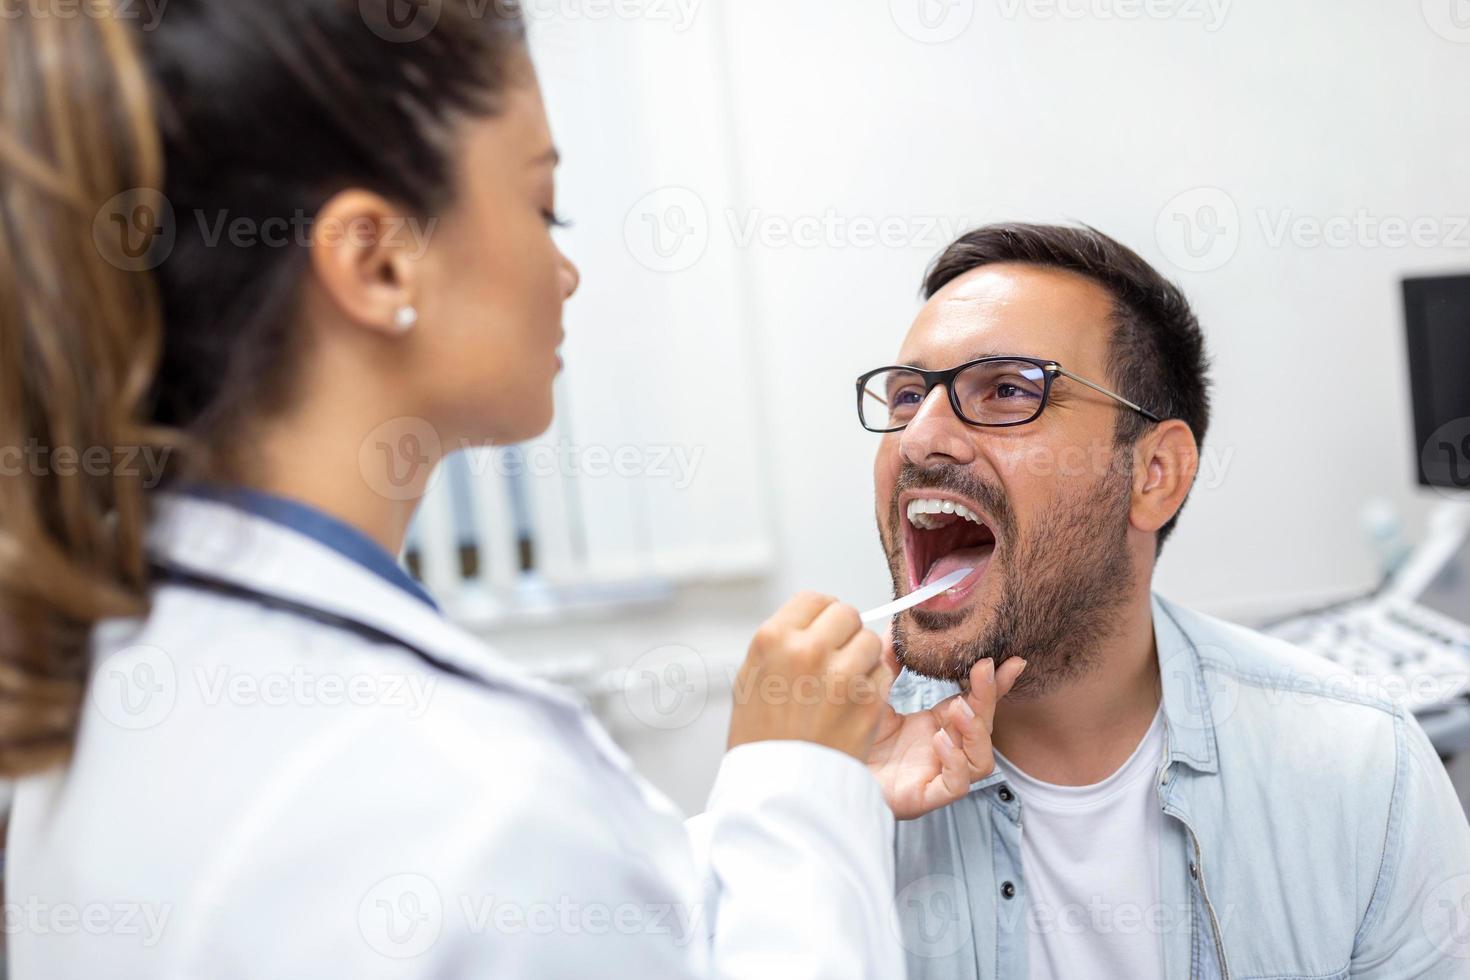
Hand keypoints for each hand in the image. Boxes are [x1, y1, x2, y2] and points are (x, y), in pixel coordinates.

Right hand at [727, 592, 893, 761]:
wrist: (777, 789)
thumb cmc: (761, 738)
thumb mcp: (751, 677)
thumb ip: (784, 641)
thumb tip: (814, 621)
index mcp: (774, 639)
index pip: (815, 599)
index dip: (822, 615)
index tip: (822, 630)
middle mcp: (808, 650)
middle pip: (847, 614)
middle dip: (845, 633)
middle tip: (835, 658)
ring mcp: (842, 675)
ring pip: (871, 642)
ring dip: (862, 658)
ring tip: (842, 685)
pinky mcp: (869, 701)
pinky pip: (884, 674)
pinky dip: (874, 686)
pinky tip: (851, 705)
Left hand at [867, 637, 1026, 819]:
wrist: (826, 772)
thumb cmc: (851, 737)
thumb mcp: (874, 691)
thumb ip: (888, 660)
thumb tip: (897, 625)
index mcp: (936, 723)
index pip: (976, 702)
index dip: (994, 683)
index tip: (1010, 660)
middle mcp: (943, 748)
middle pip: (983, 726)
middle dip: (988, 698)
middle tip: (982, 670)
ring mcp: (936, 773)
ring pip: (980, 760)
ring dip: (976, 732)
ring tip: (959, 709)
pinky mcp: (924, 796)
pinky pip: (956, 785)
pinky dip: (955, 763)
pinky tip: (940, 741)